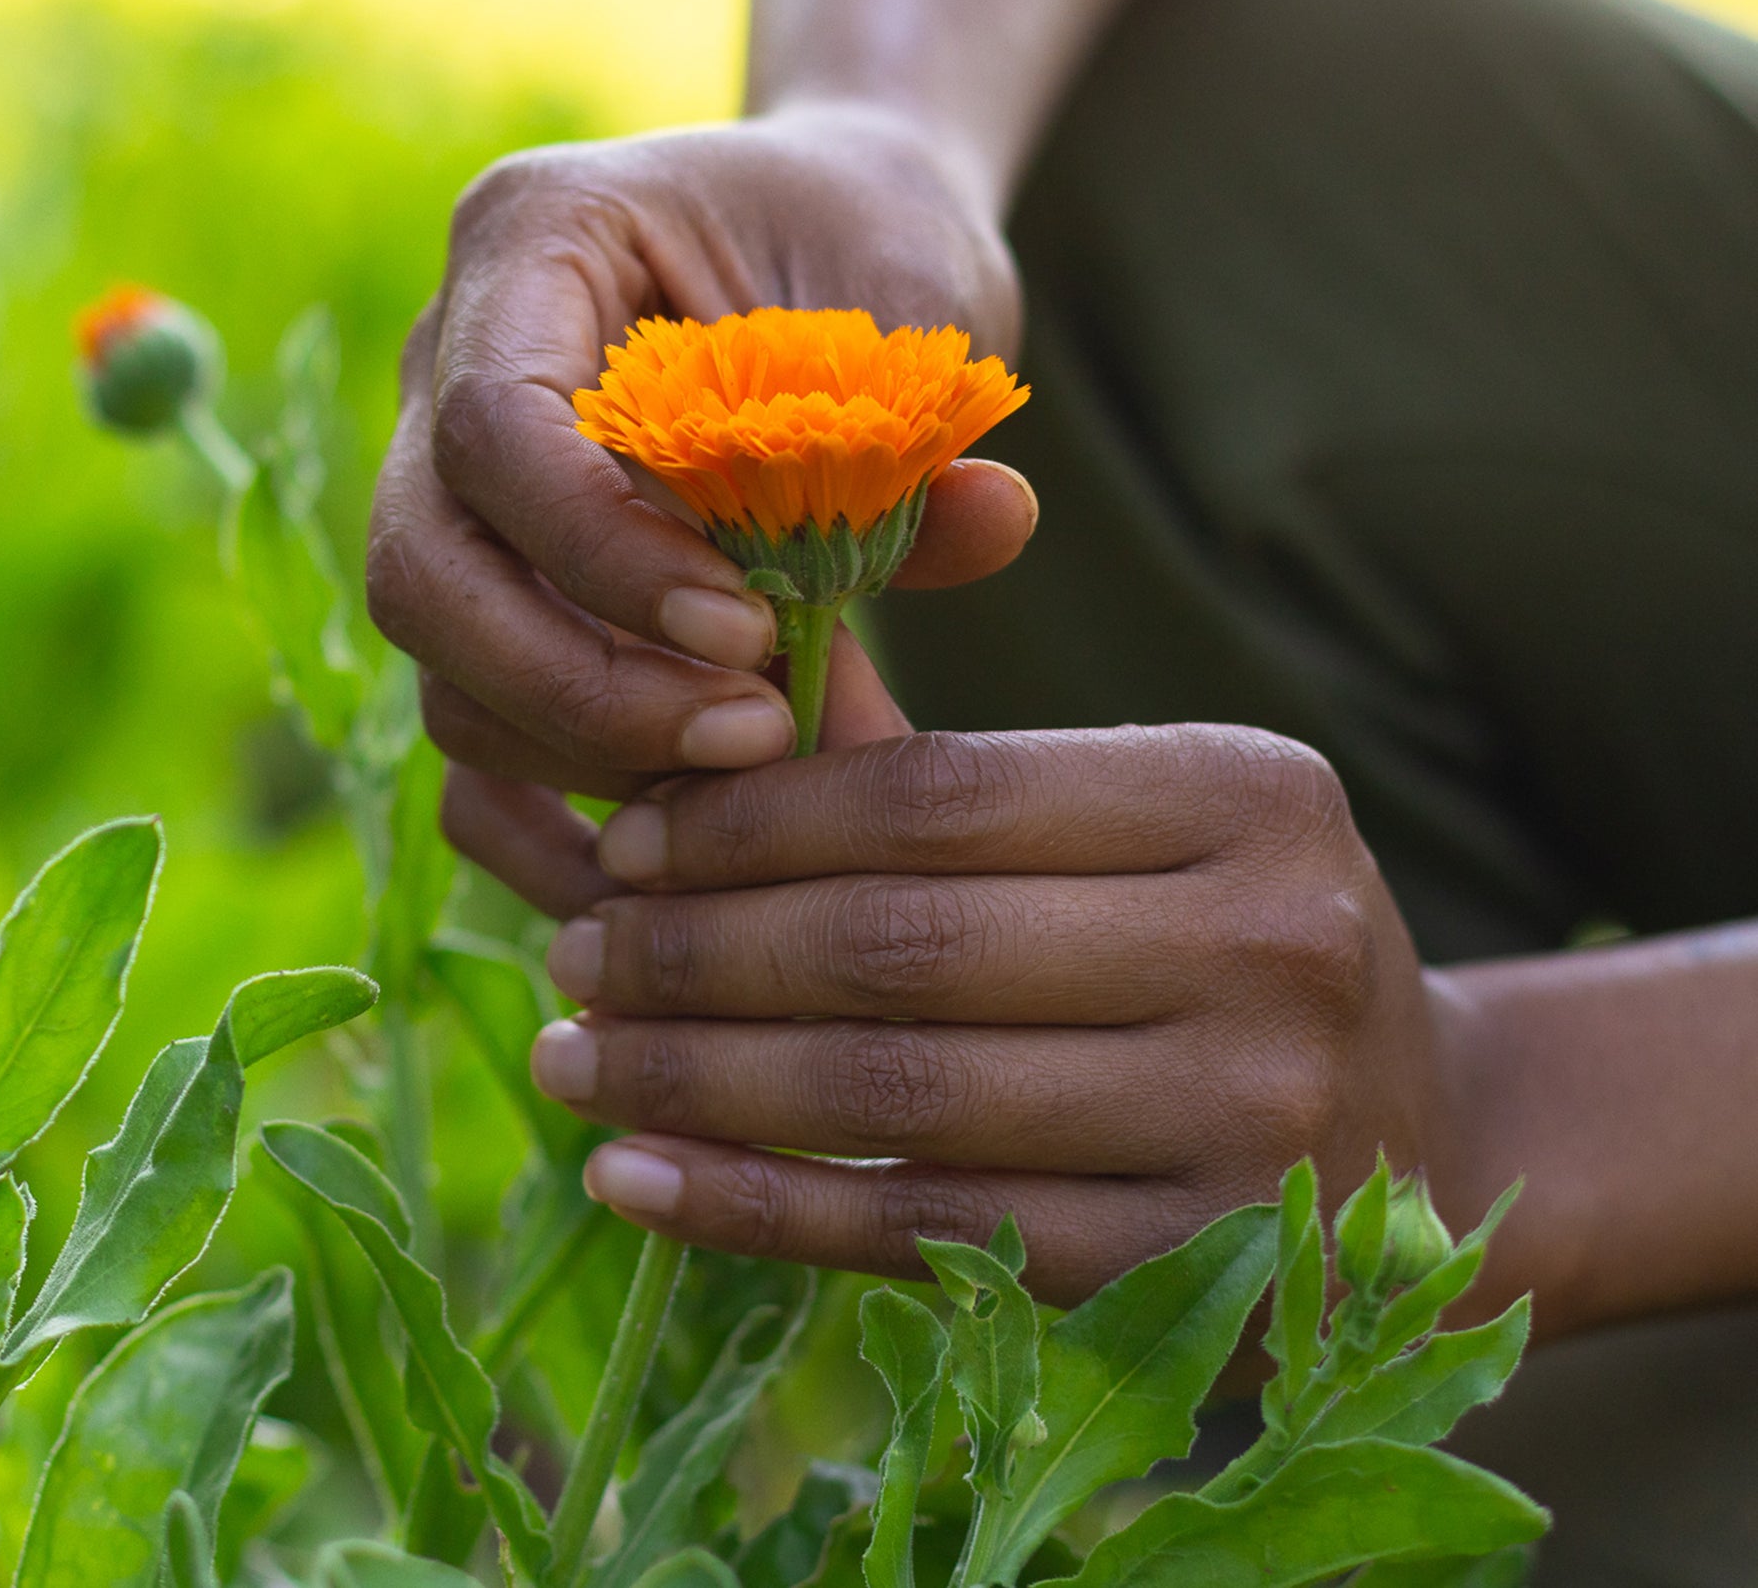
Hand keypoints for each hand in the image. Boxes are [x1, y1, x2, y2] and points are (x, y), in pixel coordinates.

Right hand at [365, 103, 1031, 916]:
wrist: (830, 233)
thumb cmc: (864, 237)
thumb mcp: (908, 292)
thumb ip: (921, 412)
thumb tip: (994, 524)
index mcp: (532, 244)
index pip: (496, 426)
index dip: (603, 555)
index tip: (751, 631)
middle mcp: (449, 370)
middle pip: (427, 574)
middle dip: (580, 688)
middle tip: (755, 736)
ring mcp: (456, 496)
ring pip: (445, 674)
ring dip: (591, 759)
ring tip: (766, 775)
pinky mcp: (501, 602)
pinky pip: (472, 739)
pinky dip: (557, 825)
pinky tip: (676, 877)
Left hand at [532, 712, 1468, 1307]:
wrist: (1425, 1140)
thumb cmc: (1226, 938)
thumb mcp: (1130, 819)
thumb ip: (935, 772)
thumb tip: (702, 726)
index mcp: (1241, 793)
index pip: (937, 796)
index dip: (754, 823)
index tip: (627, 843)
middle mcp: (1268, 947)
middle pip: (905, 948)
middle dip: (699, 952)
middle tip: (576, 953)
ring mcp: (1247, 1123)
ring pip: (899, 1098)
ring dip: (698, 1082)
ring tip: (578, 1061)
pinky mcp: (1198, 1272)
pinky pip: (929, 1237)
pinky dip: (761, 1211)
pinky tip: (642, 1183)